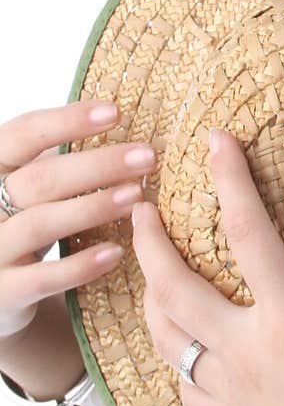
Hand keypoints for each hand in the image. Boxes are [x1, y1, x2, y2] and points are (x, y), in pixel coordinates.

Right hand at [0, 99, 157, 341]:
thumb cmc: (23, 223)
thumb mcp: (30, 188)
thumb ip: (56, 160)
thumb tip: (119, 123)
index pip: (22, 134)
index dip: (67, 120)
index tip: (116, 112)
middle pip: (40, 178)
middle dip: (98, 165)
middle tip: (147, 156)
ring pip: (41, 223)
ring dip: (93, 207)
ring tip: (136, 196)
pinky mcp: (4, 293)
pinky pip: (44, 278)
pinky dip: (81, 264)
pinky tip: (116, 252)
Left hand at [130, 125, 283, 405]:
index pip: (248, 235)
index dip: (229, 180)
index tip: (213, 138)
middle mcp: (247, 359)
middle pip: (175, 286)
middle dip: (150, 240)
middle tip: (137, 199)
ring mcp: (232, 400)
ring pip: (166, 336)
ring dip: (147, 293)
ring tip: (141, 260)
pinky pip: (182, 386)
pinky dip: (169, 355)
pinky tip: (175, 344)